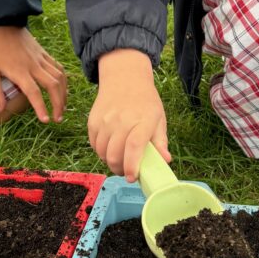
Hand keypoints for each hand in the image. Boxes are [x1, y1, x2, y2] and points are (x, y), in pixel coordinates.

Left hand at [0, 27, 66, 122]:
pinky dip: (63, 80)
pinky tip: (63, 88)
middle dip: (58, 104)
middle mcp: (34, 66)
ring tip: (63, 107)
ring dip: (63, 93)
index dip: (41, 107)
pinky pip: (58, 68)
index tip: (45, 120)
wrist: (2, 24)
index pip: (34, 92)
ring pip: (59, 77)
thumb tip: (0, 110)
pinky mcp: (44, 54)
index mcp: (20, 71)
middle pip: (53, 86)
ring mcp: (41, 59)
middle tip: (58, 119)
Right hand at [90, 49, 169, 181]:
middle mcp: (121, 120)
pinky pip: (94, 146)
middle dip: (121, 169)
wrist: (125, 79)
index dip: (132, 166)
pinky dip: (101, 152)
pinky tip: (110, 147)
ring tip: (120, 159)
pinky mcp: (92, 122)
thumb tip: (165, 161)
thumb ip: (160, 142)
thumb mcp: (158, 119)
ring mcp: (104, 121)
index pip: (134, 146)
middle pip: (115, 155)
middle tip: (128, 171)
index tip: (133, 178)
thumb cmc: (145, 102)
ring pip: (103, 153)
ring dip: (110, 162)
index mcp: (142, 120)